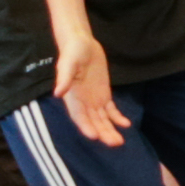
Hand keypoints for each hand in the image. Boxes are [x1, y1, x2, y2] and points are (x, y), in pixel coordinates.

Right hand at [51, 29, 124, 149]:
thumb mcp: (68, 62)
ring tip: (120, 141)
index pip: (79, 116)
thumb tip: (58, 93)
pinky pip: (111, 110)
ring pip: (102, 119)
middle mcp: (82, 101)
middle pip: (93, 121)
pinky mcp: (103, 94)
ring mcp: (93, 99)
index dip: (86, 126)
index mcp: (72, 96)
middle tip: (114, 143)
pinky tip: (126, 125)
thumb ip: (64, 78)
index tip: (94, 137)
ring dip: (110, 130)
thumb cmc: (72, 51)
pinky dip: (117, 118)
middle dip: (103, 133)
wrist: (82, 43)